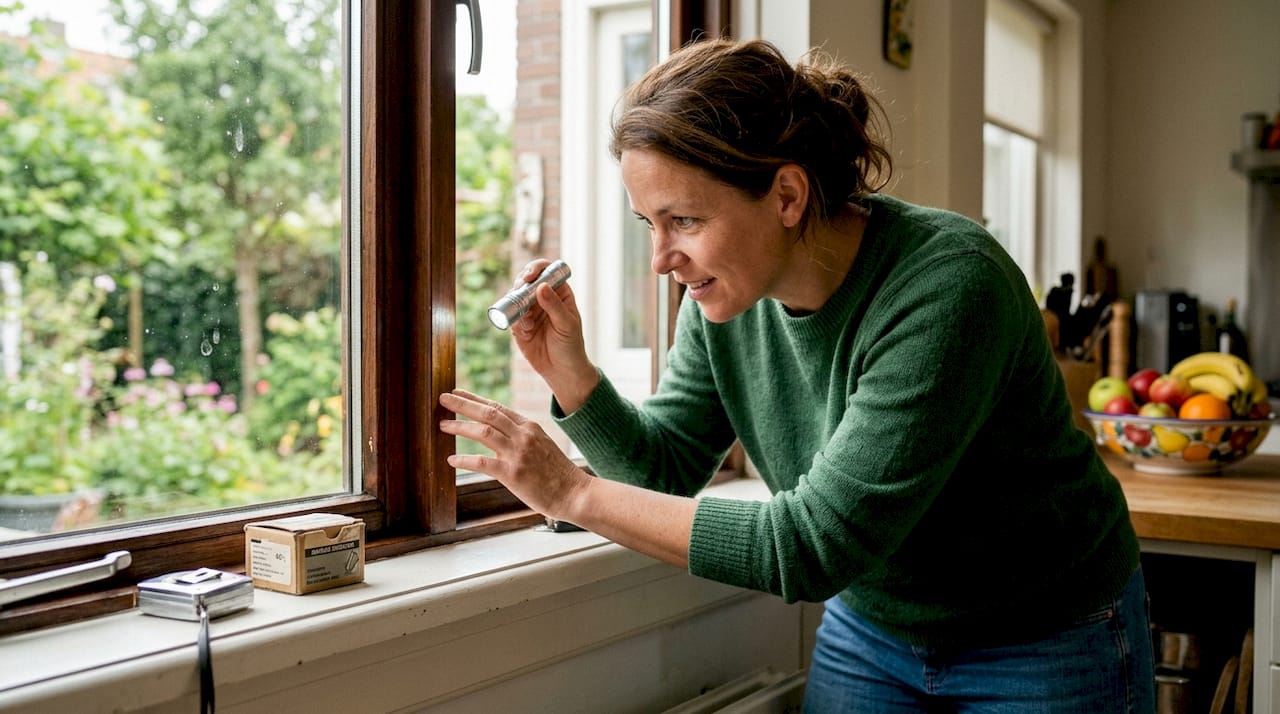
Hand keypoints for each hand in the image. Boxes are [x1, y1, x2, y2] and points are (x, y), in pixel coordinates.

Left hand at [439, 389, 589, 518]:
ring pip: (484, 431)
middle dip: (463, 404)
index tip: (458, 393)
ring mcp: (518, 453)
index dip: (475, 399)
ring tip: (443, 425)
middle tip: (443, 398)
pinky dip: (464, 460)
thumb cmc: (558, 474)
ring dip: (460, 427)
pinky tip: (451, 461)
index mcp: (530, 427)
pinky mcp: (513, 473)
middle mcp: (523, 435)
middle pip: (489, 412)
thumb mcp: (541, 446)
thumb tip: (497, 438)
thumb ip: (520, 439)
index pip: (498, 407)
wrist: (575, 492)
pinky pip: (483, 462)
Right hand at [507, 259, 597, 411]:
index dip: (536, 268)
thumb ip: (554, 306)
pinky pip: (511, 316)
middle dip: (520, 283)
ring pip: (515, 297)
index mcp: (559, 293)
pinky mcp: (519, 325)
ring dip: (516, 304)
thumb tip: (541, 286)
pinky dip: (515, 321)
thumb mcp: (566, 325)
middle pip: (526, 280)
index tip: (529, 276)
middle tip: (519, 290)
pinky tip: (525, 332)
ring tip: (527, 321)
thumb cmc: (571, 346)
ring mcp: (529, 311)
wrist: (561, 371)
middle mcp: (543, 298)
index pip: (546, 271)